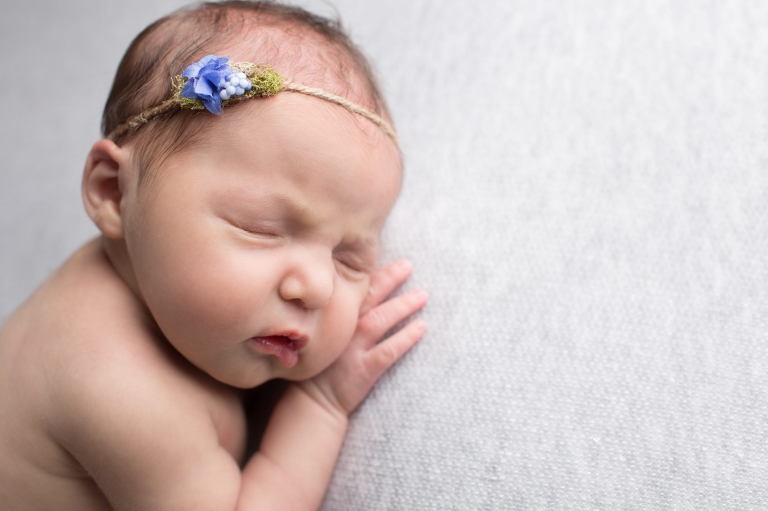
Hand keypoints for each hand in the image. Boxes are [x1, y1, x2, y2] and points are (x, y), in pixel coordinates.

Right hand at [297, 260, 427, 416]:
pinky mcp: (363, 370)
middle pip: (369, 298)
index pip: (355, 290)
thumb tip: (360, 294)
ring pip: (380, 320)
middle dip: (389, 279)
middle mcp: (343, 329)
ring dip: (402, 305)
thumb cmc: (323, 367)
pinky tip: (421, 327)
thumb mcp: (324, 335)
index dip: (374, 273)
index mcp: (334, 319)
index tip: (392, 260)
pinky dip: (406, 337)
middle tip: (408, 265)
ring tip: (422, 295)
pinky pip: (388, 350)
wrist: (313, 404)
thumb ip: (339, 315)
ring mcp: (352, 349)